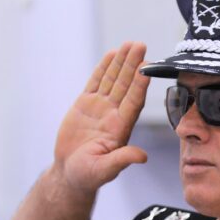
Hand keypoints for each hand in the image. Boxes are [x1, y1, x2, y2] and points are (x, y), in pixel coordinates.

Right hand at [53, 42, 150, 192]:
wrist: (71, 174)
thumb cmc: (88, 176)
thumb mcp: (105, 170)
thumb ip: (122, 160)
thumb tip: (142, 157)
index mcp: (121, 128)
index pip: (133, 102)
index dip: (139, 85)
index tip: (147, 67)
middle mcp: (113, 115)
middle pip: (125, 85)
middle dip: (132, 65)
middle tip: (140, 44)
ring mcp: (100, 108)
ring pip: (112, 80)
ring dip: (121, 62)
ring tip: (129, 44)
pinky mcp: (85, 105)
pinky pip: (96, 83)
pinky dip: (103, 69)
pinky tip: (111, 55)